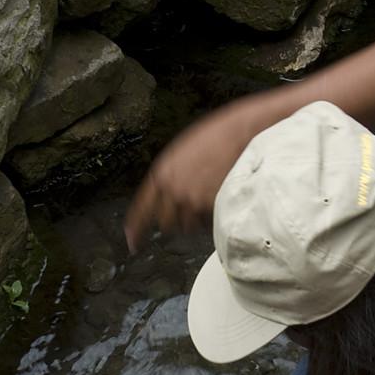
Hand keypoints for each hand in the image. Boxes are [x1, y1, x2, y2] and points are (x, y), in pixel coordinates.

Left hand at [125, 96, 262, 247]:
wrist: (242, 132)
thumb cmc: (217, 138)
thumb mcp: (183, 152)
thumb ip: (171, 175)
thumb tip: (168, 194)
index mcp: (162, 173)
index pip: (142, 208)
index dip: (136, 228)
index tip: (133, 242)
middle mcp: (172, 189)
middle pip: (166, 223)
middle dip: (177, 221)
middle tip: (192, 209)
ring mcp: (192, 200)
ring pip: (189, 226)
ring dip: (197, 220)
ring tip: (211, 198)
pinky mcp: (210, 207)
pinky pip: (209, 224)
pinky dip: (214, 217)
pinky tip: (222, 198)